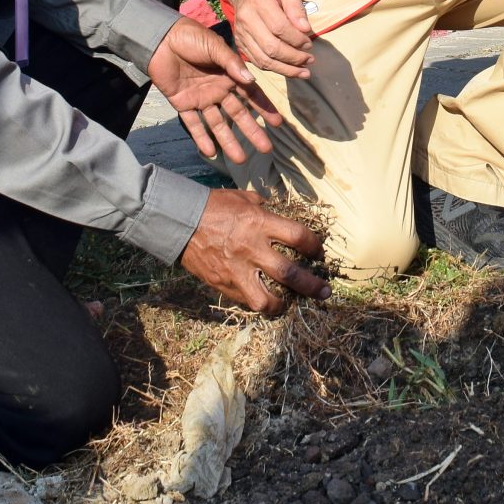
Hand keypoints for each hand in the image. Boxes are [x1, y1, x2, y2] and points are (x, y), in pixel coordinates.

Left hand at [147, 18, 284, 163]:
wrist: (160, 39)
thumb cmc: (190, 37)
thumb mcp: (214, 46)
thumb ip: (232, 63)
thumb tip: (251, 80)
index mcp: (229, 74)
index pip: (251, 94)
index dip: (264, 108)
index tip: (277, 123)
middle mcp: (218, 89)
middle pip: (238, 114)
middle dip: (252, 131)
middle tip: (266, 149)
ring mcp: (201, 98)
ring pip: (217, 124)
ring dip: (228, 141)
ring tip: (240, 159)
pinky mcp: (182, 103)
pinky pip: (193, 123)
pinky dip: (200, 138)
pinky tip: (210, 152)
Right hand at [178, 187, 329, 314]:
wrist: (178, 221)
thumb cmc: (213, 206)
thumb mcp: (242, 199)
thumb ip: (263, 208)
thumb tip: (276, 212)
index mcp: (259, 223)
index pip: (299, 237)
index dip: (315, 246)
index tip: (319, 252)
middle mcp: (251, 249)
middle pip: (290, 274)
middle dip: (312, 285)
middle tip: (324, 291)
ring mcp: (236, 270)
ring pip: (266, 299)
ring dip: (282, 305)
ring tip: (289, 304)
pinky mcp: (222, 284)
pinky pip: (245, 300)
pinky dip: (256, 302)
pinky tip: (263, 300)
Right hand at [223, 0, 316, 78]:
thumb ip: (296, 7)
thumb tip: (305, 30)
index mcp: (258, 1)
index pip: (279, 27)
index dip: (296, 39)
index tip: (309, 44)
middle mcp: (246, 19)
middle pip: (271, 47)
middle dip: (294, 58)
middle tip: (310, 60)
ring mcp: (240, 33)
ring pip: (263, 59)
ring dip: (285, 69)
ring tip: (303, 72)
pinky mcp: (240, 43)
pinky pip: (257, 62)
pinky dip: (274, 69)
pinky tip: (289, 70)